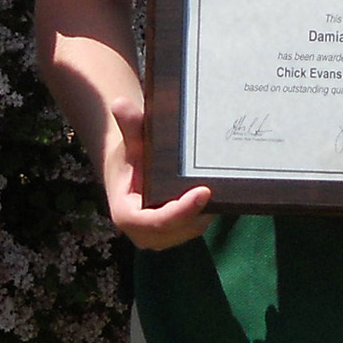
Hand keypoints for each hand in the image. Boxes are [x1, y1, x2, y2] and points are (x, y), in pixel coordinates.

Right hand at [104, 97, 212, 249]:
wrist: (129, 169)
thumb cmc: (128, 154)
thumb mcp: (129, 141)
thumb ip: (128, 126)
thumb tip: (120, 104)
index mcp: (126, 215)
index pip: (157, 221)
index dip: (181, 211)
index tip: (204, 191)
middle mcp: (143, 233)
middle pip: (178, 229)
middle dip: (199, 211)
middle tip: (220, 186)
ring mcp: (160, 237)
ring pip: (191, 229)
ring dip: (206, 211)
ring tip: (222, 186)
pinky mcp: (175, 234)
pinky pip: (195, 226)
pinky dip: (207, 211)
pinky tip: (219, 191)